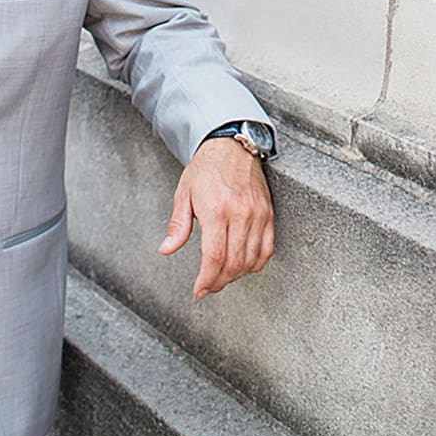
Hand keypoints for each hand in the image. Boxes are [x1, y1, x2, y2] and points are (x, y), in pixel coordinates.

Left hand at [159, 137, 275, 297]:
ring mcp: (257, 215)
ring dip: (237, 275)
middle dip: (219, 281)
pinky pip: (267, 248)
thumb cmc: (206, 168)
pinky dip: (257, 263)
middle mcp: (240, 214)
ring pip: (251, 259)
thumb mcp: (184, 194)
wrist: (233, 146)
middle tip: (208, 287)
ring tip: (223, 277)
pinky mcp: (268, 214)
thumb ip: (177, 225)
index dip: (207, 279)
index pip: (214, 257)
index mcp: (216, 210)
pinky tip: (245, 266)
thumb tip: (166, 249)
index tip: (200, 289)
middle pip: (234, 262)